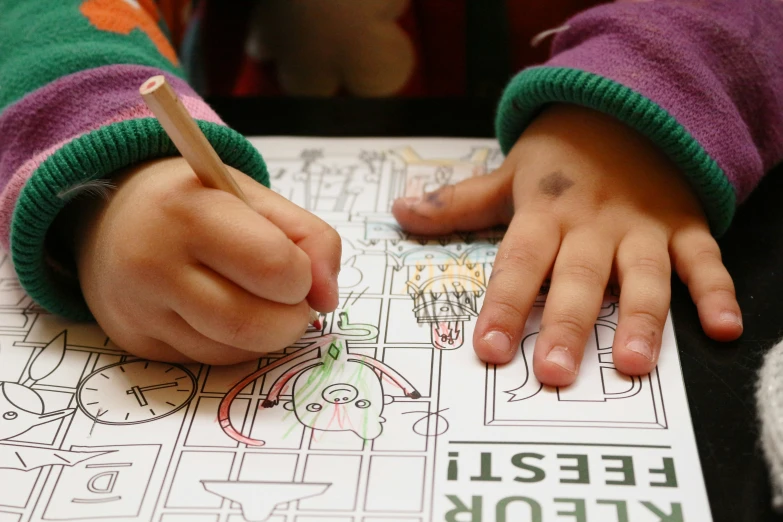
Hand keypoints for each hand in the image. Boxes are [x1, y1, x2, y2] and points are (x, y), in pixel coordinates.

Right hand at [65, 157, 340, 364]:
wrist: (113, 218)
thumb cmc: (198, 204)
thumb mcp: (255, 197)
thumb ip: (310, 237)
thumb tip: (328, 298)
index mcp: (191, 213)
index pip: (275, 267)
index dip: (303, 276)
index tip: (299, 270)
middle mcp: (155, 264)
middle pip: (255, 324)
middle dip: (292, 319)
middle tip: (292, 300)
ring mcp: (140, 309)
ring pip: (235, 351)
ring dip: (265, 335)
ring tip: (258, 301)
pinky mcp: (138, 341)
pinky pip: (208, 360)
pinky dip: (235, 345)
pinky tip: (226, 315)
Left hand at [392, 104, 741, 385]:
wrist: (627, 107)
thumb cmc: (562, 153)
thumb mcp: (509, 172)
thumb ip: (458, 202)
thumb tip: (400, 213)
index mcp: (545, 213)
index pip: (520, 263)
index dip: (504, 306)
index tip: (489, 349)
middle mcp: (593, 224)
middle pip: (579, 278)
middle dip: (568, 326)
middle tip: (555, 374)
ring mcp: (642, 227)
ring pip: (643, 275)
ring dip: (642, 319)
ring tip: (634, 365)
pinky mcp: (683, 226)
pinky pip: (705, 259)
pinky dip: (717, 291)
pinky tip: (725, 328)